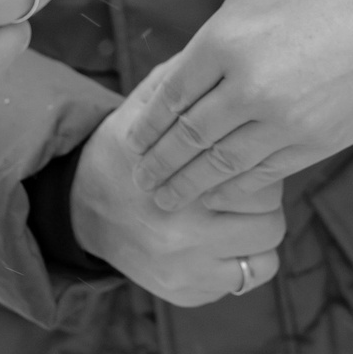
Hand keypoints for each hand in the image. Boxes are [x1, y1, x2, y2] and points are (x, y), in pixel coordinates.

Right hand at [71, 98, 286, 305]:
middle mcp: (180, 232)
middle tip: (238, 184)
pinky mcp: (189, 292)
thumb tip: (226, 60)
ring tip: (236, 212)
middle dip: (259, 193)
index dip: (251, 156)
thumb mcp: (143, 106)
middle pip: (268, 211)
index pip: (252, 169)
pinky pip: (251, 276)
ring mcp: (185, 269)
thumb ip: (184, 83)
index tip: (238, 152)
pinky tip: (229, 239)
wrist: (84, 210)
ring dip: (258, 226)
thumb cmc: (126, 150)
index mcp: (173, 179)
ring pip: (267, 245)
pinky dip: (249, 257)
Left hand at [123, 0, 352, 210]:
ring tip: (168, 200)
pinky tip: (222, 191)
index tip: (133, 140)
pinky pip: (267, 171)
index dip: (148, 123)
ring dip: (191, 185)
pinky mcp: (322, 138)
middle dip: (160, 164)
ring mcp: (287, 119)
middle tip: (140, 181)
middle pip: (189, 138)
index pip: (171, 93)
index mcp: (227, 38)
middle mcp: (250, 86)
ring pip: (223, 164)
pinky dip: (238, 186)